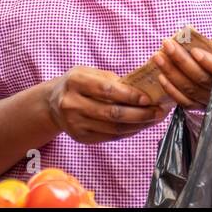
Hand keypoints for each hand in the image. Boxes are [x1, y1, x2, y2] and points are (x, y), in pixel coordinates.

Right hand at [46, 66, 166, 143]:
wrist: (52, 104)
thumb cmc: (78, 84)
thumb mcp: (89, 73)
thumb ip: (112, 80)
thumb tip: (143, 87)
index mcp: (75, 81)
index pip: (107, 90)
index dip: (129, 95)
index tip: (148, 98)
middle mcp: (71, 104)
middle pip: (111, 113)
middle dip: (140, 114)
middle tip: (159, 111)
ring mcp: (74, 124)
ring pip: (113, 128)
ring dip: (138, 125)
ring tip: (155, 119)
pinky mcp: (80, 138)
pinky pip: (109, 137)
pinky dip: (128, 132)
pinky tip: (141, 126)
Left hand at [153, 35, 211, 110]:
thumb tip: (199, 41)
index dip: (208, 62)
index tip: (194, 50)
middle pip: (201, 79)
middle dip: (182, 61)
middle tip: (167, 44)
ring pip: (190, 90)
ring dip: (172, 73)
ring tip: (158, 56)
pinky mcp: (200, 106)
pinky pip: (184, 102)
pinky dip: (171, 90)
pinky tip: (161, 76)